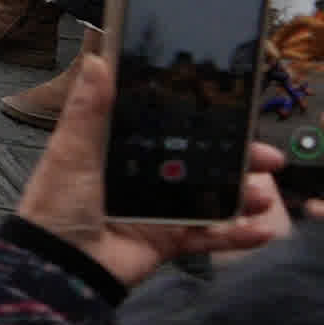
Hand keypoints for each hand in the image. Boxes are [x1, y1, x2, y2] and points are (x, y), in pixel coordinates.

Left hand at [13, 49, 284, 288]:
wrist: (59, 264)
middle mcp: (146, 178)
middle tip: (268, 157)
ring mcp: (160, 211)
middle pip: (202, 164)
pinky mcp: (168, 241)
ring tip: (262, 195)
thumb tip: (95, 61)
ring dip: (243, 197)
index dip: (205, 124)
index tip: (237, 113)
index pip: (172, 131)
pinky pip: (208, 238)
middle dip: (239, 160)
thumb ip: (88, 109)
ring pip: (213, 199)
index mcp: (124, 152)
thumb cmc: (55, 204)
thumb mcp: (71, 151)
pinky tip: (263, 232)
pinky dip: (236, 236)